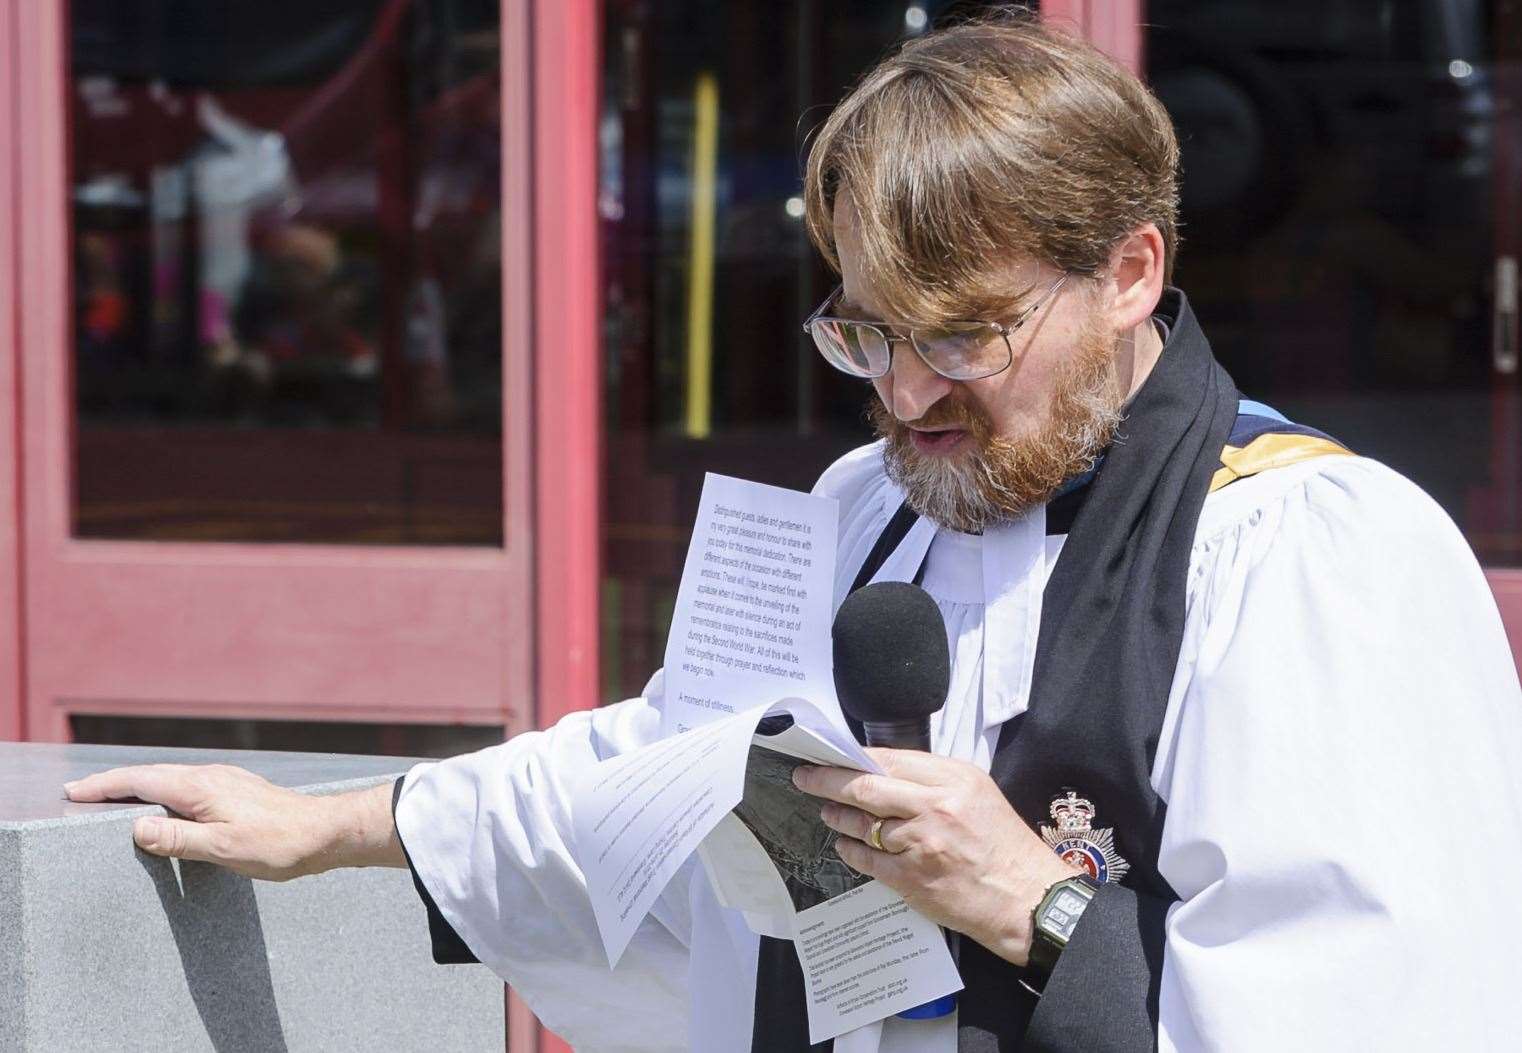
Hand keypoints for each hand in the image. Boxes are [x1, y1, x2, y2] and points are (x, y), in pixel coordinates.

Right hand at [63, 764, 403, 880]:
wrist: (326, 833)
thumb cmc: (278, 843)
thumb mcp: (223, 848)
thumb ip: (178, 838)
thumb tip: (136, 826)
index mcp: (201, 787)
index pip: (140, 781)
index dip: (104, 786)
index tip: (72, 791)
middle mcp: (211, 778)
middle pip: (152, 775)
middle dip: (114, 783)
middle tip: (80, 793)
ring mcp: (225, 783)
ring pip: (170, 780)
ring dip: (139, 787)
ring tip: (113, 799)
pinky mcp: (237, 793)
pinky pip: (188, 788)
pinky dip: (164, 793)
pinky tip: (165, 806)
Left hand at [793, 749, 1077, 965]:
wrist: (1023, 898)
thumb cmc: (1002, 845)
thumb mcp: (977, 794)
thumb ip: (934, 780)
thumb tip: (882, 770)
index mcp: (953, 779)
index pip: (889, 759)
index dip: (853, 757)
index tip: (830, 754)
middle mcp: (935, 807)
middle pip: (866, 787)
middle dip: (827, 779)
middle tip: (805, 776)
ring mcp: (920, 843)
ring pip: (862, 824)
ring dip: (838, 816)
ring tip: (828, 812)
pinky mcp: (910, 877)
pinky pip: (866, 858)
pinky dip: (849, 849)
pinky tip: (844, 844)